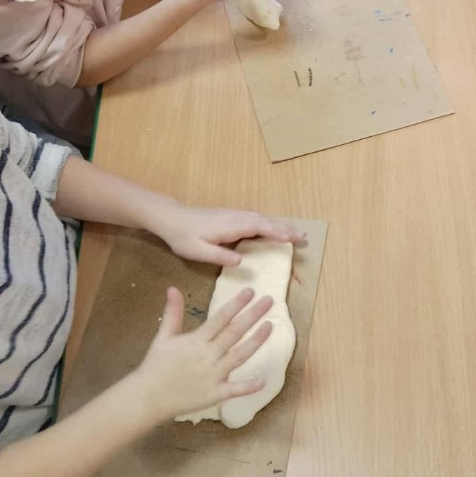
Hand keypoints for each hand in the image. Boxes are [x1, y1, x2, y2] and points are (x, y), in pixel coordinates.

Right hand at [132, 286, 272, 423]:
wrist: (147, 397)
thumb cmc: (156, 365)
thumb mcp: (163, 336)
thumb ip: (173, 313)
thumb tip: (173, 288)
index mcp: (196, 340)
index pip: (220, 318)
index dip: (236, 304)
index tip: (251, 291)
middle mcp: (207, 355)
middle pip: (234, 332)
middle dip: (252, 315)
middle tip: (269, 301)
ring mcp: (213, 375)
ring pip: (239, 356)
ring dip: (256, 341)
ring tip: (271, 326)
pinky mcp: (214, 394)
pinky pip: (234, 390)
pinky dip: (248, 386)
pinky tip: (263, 380)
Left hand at [149, 203, 305, 266]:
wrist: (171, 218)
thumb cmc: (183, 237)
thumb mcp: (198, 251)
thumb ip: (220, 255)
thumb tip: (242, 261)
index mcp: (231, 226)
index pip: (260, 227)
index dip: (278, 233)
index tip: (294, 239)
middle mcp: (237, 217)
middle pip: (266, 221)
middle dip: (286, 228)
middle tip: (304, 238)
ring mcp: (235, 215)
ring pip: (262, 218)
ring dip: (279, 224)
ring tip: (296, 233)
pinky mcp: (232, 217)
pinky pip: (256, 218)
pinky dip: (269, 222)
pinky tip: (273, 228)